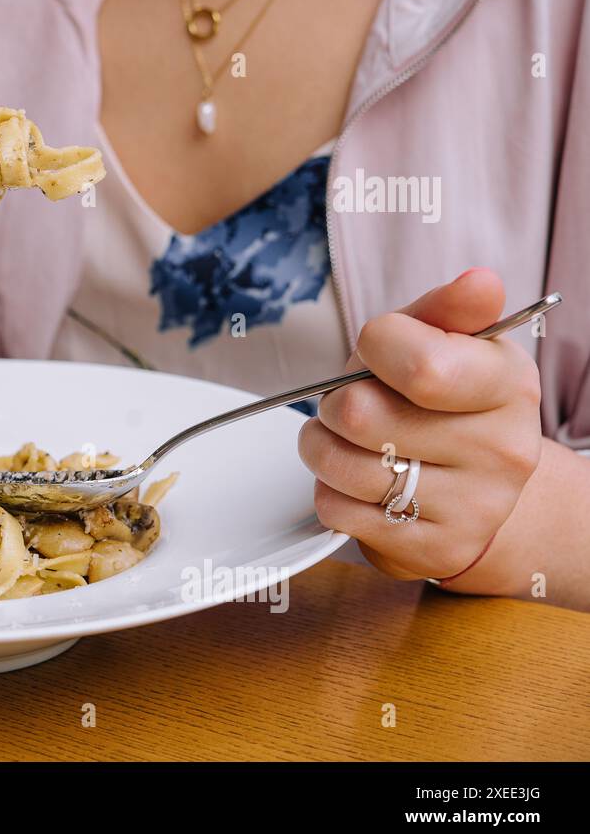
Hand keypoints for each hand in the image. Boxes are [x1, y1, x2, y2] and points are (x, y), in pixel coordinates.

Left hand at [298, 268, 543, 580]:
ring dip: (323, 448)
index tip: (376, 351)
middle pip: (360, 414)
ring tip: (348, 442)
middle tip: (353, 405)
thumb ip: (446, 310)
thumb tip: (480, 283)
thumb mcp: (446, 343)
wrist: (475, 488)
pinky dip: (329, 492)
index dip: (374, 348)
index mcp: (509, 385)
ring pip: (341, 466)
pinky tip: (356, 483)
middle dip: (335, 402)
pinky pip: (337, 511)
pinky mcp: (433, 550)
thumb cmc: (442, 403)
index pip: (420, 365)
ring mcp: (474, 508)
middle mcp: (503, 451)